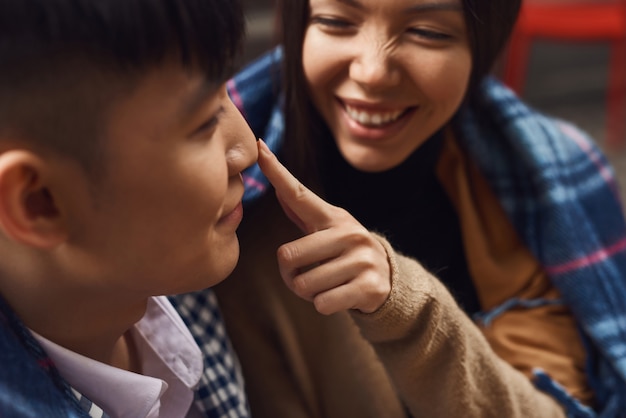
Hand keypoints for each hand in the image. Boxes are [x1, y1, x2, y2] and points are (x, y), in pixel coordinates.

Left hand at [256, 140, 390, 314]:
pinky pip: (323, 303)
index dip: (277, 172)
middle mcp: (349, 233)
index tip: (260, 148)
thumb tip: (279, 189)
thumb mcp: (329, 230)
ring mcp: (361, 259)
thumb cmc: (346, 253)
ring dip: (308, 293)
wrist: (389, 280)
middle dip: (290, 275)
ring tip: (327, 285)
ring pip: (305, 285)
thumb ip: (304, 213)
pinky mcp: (369, 286)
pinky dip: (324, 305)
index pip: (299, 193)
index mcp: (333, 218)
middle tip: (307, 275)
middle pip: (288, 256)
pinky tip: (340, 296)